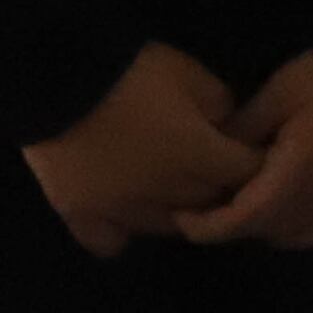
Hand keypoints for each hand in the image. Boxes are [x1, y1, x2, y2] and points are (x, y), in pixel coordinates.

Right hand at [20, 43, 256, 258]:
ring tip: (179, 189)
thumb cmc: (130, 71)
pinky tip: (126, 214)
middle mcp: (162, 192)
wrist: (58, 79)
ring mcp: (117, 208)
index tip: (254, 151)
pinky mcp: (78, 213)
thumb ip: (219, 103)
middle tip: (219, 169)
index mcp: (194, 155)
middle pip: (209, 203)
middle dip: (222, 187)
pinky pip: (108, 241)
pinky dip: (123, 233)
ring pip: (165, 227)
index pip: (244, 173)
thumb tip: (227, 126)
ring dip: (180, 212)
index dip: (254, 162)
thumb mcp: (188, 73)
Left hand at [176, 51, 312, 252]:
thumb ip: (243, 128)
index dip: (204, 225)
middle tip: (201, 206)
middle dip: (226, 226)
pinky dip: (293, 228)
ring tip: (242, 205)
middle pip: (260, 231)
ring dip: (259, 227)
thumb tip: (212, 153)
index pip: (239, 219)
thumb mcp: (278, 94)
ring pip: (287, 235)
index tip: (180, 215)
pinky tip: (286, 209)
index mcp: (291, 178)